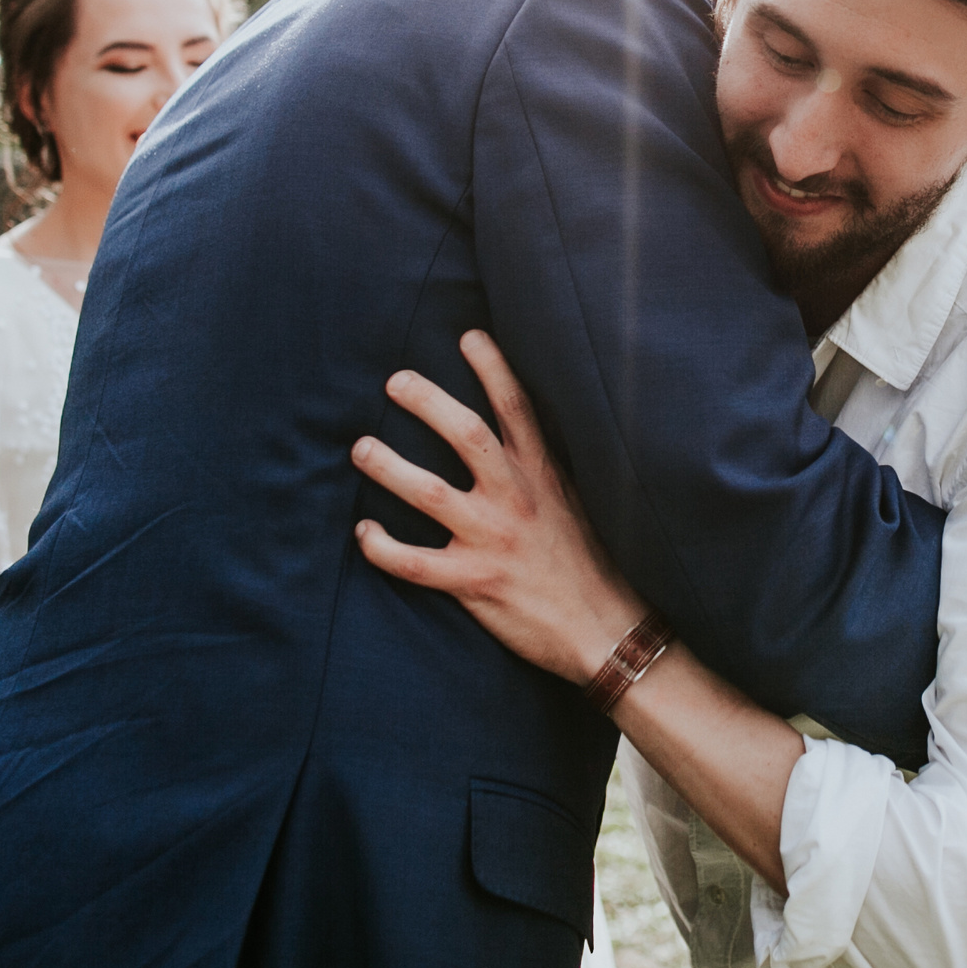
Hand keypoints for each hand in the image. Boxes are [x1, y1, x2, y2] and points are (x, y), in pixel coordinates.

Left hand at [352, 331, 644, 683]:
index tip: (468, 336)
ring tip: (361, 448)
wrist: (605, 631)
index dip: (493, 366)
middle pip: (466, 433)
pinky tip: (364, 532)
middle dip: (426, 400)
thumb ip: (542, 471)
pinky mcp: (474, 583)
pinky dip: (382, 546)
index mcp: (544, 476)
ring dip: (388, 466)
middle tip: (395, 381)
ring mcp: (493, 540)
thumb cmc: (588, 565)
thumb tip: (515, 439)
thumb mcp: (576, 503)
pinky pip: (414, 563)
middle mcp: (516, 499)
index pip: (517, 407)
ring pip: (430, 493)